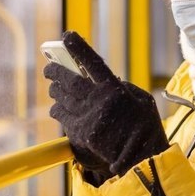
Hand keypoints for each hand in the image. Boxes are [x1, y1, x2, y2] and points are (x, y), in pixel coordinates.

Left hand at [44, 31, 168, 178]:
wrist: (142, 159)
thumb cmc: (146, 129)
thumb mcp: (142, 101)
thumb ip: (123, 87)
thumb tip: (102, 80)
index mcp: (115, 89)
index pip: (93, 62)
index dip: (79, 48)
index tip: (67, 36)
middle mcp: (99, 101)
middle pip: (68, 79)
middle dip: (54, 71)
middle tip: (49, 69)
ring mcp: (88, 117)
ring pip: (61, 97)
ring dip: (55, 90)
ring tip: (55, 88)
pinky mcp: (80, 132)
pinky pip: (61, 115)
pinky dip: (58, 109)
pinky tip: (59, 108)